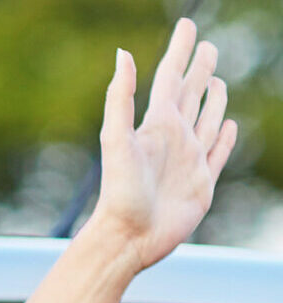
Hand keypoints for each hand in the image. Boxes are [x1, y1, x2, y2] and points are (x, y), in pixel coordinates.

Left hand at [90, 18, 238, 271]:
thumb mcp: (116, 139)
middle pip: (191, 93)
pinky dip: (223, 136)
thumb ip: (120, 98)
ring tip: (216, 81)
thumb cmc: (119, 193)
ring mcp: (189, 159)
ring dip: (212, 98)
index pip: (170, 77)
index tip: (187, 25)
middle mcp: (173, 138)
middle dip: (200, 68)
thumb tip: (123, 54)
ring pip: (205, 119)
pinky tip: (225, 124)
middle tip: (208, 46)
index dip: (180, 50)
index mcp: (156, 124)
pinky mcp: (202, 182)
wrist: (127, 238)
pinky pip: (217, 153)